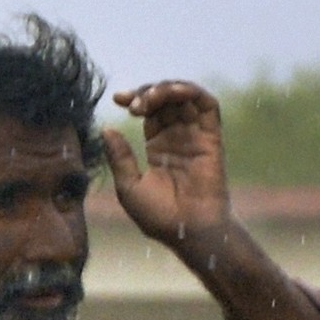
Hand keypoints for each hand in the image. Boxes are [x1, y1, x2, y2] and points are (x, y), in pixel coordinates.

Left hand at [103, 82, 234, 248]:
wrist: (188, 230)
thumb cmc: (159, 216)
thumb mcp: (129, 187)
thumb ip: (119, 157)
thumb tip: (106, 128)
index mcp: (158, 146)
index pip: (148, 111)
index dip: (135, 99)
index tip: (118, 98)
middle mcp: (177, 137)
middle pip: (165, 99)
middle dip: (148, 93)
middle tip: (133, 104)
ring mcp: (195, 135)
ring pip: (184, 96)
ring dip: (166, 89)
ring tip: (148, 100)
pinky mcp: (212, 136)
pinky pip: (207, 105)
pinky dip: (191, 91)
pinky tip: (173, 92)